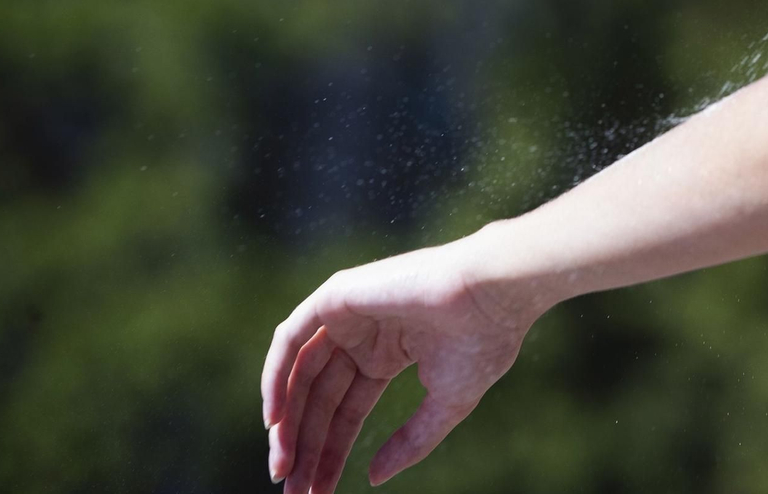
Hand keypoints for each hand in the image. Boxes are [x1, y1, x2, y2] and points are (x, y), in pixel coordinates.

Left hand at [261, 234, 535, 491]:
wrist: (493, 294)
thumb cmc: (482, 342)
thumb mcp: (446, 404)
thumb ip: (410, 441)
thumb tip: (373, 477)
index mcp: (389, 355)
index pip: (347, 411)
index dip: (330, 453)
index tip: (316, 493)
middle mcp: (363, 335)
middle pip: (320, 398)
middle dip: (304, 445)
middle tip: (292, 490)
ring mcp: (348, 314)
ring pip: (300, 373)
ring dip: (286, 421)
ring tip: (283, 466)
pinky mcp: (338, 296)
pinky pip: (291, 339)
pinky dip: (275, 377)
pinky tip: (274, 419)